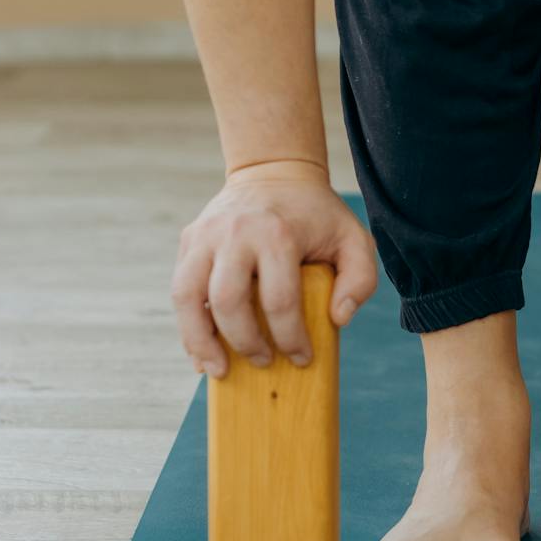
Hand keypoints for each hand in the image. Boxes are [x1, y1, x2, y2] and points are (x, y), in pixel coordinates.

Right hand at [171, 159, 378, 377]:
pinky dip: (188, 325)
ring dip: (199, 340)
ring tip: (217, 369)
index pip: (279, 300)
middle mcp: (235, 233)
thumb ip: (360, 278)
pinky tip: (201, 350)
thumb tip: (338, 319)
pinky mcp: (189, 240)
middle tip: (263, 361)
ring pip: (187, 297)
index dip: (290, 338)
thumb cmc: (316, 215)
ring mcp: (205, 236)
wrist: (273, 171)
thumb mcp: (353, 237)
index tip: (301, 358)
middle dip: (244, 342)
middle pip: (227, 301)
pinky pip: (179, 290)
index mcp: (277, 234)